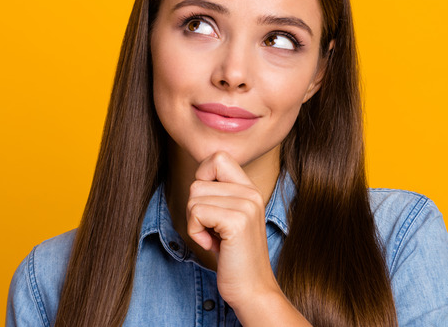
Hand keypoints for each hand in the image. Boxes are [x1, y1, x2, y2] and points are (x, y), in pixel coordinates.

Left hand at [186, 151, 278, 307]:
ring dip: (194, 222)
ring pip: (194, 196)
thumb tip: (197, 175)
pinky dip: (196, 232)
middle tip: (212, 230)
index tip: (208, 205)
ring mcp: (246, 206)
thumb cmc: (235, 258)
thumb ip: (220, 195)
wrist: (253, 290)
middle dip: (195, 208)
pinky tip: (213, 245)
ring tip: (214, 238)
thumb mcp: (229, 218)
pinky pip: (196, 212)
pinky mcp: (237, 222)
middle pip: (198, 181)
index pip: (218, 157)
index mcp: (250, 189)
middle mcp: (251, 193)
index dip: (202, 177)